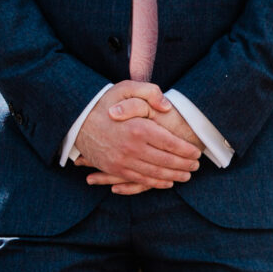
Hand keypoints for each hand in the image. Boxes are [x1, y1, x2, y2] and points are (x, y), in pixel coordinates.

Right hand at [73, 81, 200, 193]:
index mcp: (139, 128)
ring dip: (174, 176)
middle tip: (196, 165)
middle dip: (185, 165)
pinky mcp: (115, 169)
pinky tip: (167, 182)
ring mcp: (123, 160)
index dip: (187, 150)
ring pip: (156, 173)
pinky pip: (140, 180)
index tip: (197, 152)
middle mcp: (132, 147)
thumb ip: (149, 92)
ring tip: (186, 175)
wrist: (76, 120)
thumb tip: (167, 107)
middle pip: (167, 161)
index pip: (171, 143)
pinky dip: (157, 183)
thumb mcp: (124, 88)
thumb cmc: (103, 103)